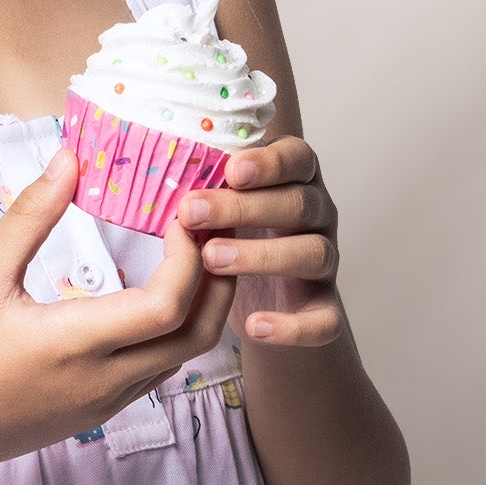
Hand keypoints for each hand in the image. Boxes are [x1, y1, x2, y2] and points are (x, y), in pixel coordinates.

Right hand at [0, 152, 235, 484]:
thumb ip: (30, 216)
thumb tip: (69, 158)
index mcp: (74, 345)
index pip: (167, 305)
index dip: (189, 256)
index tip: (180, 215)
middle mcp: (101, 382)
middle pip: (196, 336)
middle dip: (218, 281)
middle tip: (212, 232)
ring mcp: (103, 404)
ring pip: (181, 358)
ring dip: (200, 309)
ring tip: (192, 257)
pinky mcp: (95, 414)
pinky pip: (155, 373)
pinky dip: (172, 333)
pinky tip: (156, 297)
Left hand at [177, 135, 341, 347]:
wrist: (262, 310)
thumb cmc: (234, 243)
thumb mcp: (220, 211)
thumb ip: (204, 189)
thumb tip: (161, 171)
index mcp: (294, 182)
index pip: (297, 158)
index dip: (270, 163)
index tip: (230, 171)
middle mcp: (317, 218)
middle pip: (298, 203)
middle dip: (245, 207)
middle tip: (192, 213)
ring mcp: (324, 265)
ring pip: (313, 253)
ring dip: (262, 256)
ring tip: (212, 260)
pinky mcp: (324, 310)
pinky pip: (324, 319)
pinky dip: (292, 326)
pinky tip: (252, 325)